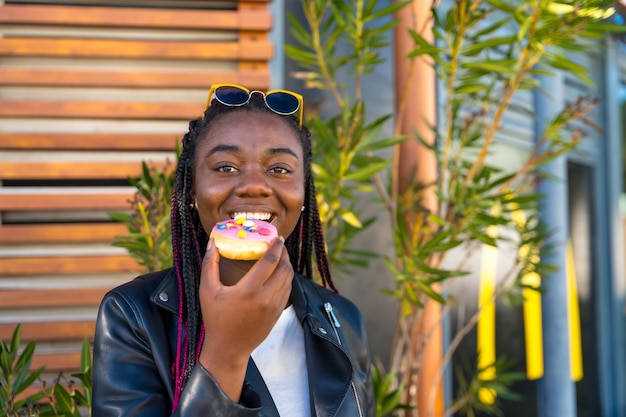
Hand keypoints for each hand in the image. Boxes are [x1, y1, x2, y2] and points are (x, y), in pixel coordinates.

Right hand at [197, 236, 292, 399]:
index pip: (270, 261)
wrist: (228, 349)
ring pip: (289, 279)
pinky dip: (286, 278)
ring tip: (281, 256)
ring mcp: (275, 307)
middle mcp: (266, 297)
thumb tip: (213, 241)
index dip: (276, 246)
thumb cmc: (215, 319)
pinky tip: (280, 273)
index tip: (278, 236)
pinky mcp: (278, 313)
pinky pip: (287, 290)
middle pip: (284, 268)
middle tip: (280, 243)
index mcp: (250, 290)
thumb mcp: (208, 290)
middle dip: (284, 253)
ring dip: (287, 265)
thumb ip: (210, 264)